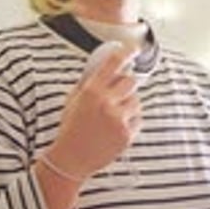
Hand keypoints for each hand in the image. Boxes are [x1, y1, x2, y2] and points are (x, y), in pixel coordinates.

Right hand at [47, 45, 141, 180]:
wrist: (71, 159)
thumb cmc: (71, 128)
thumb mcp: (73, 99)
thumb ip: (89, 81)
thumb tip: (105, 65)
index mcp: (91, 91)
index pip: (114, 63)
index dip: (127, 52)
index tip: (134, 49)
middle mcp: (106, 103)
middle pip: (131, 81)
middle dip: (126, 85)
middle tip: (119, 92)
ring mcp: (118, 119)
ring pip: (136, 100)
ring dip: (128, 104)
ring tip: (113, 116)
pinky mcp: (127, 134)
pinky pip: (138, 119)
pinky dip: (130, 121)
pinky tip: (115, 128)